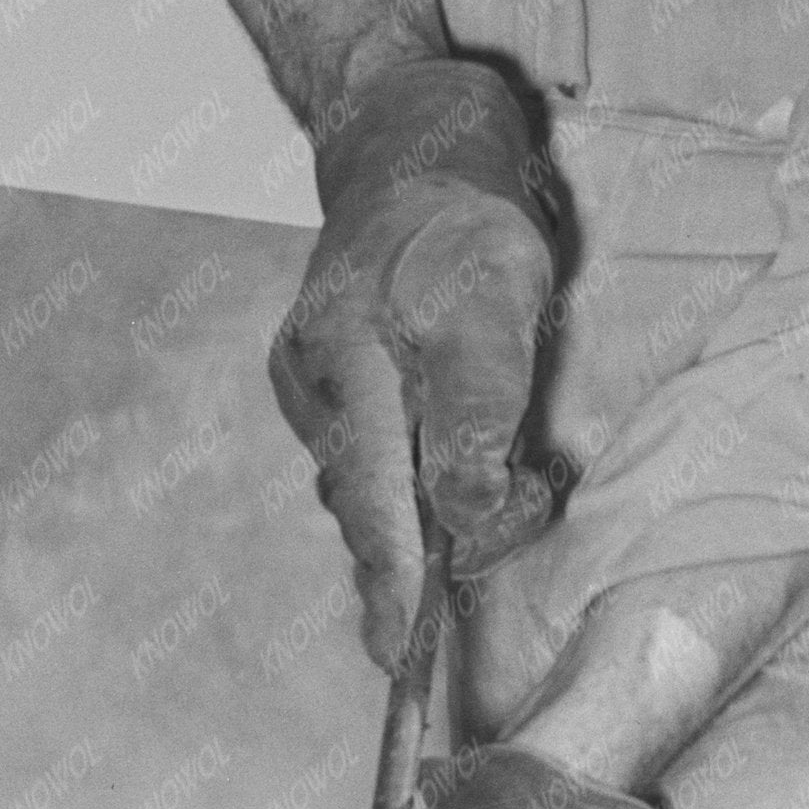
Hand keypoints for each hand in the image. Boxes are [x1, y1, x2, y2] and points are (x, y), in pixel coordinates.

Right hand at [270, 56, 562, 665]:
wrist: (413, 147)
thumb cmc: (463, 222)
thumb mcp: (497, 307)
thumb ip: (478, 415)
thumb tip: (465, 515)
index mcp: (344, 371)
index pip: (371, 508)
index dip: (392, 590)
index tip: (400, 661)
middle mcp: (312, 389)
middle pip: (366, 509)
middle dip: (420, 557)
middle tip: (477, 573)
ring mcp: (310, 387)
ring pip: (369, 486)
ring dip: (425, 511)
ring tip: (498, 488)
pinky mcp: (327, 382)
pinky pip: (369, 456)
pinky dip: (409, 477)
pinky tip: (450, 464)